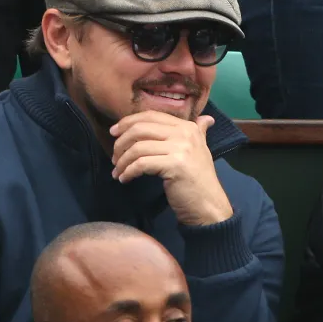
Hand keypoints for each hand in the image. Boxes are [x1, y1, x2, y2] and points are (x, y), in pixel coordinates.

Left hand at [110, 111, 233, 226]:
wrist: (209, 205)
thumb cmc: (199, 180)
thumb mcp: (200, 150)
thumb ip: (200, 132)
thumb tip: (206, 118)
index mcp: (188, 127)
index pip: (151, 116)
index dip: (128, 122)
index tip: (114, 133)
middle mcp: (185, 134)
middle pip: (141, 129)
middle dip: (121, 142)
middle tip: (114, 157)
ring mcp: (180, 149)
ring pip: (138, 148)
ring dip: (122, 161)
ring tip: (118, 171)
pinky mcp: (174, 165)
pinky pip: (141, 164)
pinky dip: (128, 171)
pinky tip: (124, 179)